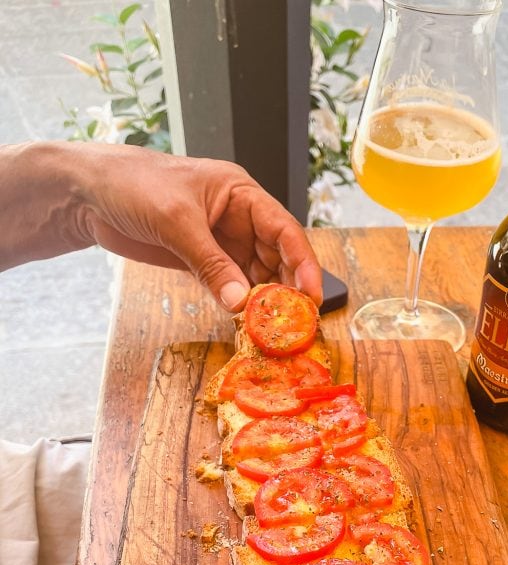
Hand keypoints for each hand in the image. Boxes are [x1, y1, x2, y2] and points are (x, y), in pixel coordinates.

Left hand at [76, 143, 322, 310]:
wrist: (88, 194)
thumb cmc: (132, 184)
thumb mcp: (176, 220)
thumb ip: (210, 262)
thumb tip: (241, 302)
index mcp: (240, 193)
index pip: (284, 230)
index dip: (303, 263)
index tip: (311, 296)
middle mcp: (237, 218)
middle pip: (276, 257)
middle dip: (287, 288)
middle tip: (294, 323)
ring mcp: (221, 243)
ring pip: (256, 275)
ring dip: (264, 301)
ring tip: (272, 329)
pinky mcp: (202, 263)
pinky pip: (230, 286)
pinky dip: (240, 305)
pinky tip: (247, 324)